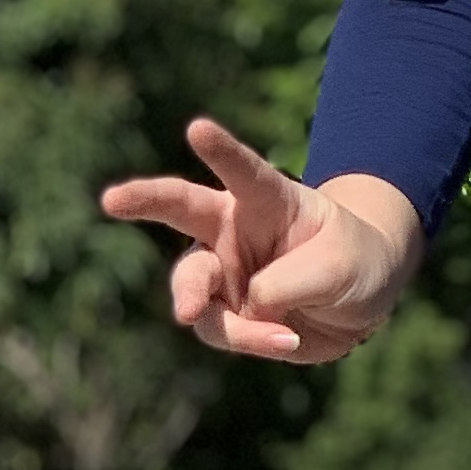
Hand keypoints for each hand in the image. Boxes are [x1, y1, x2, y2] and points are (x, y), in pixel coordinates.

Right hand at [99, 119, 419, 362]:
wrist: (358, 304)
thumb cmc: (354, 262)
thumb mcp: (341, 267)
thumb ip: (290, 282)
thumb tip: (243, 308)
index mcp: (268, 198)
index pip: (242, 171)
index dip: (220, 151)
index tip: (198, 129)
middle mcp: (233, 229)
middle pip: (179, 209)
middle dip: (143, 201)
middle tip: (112, 200)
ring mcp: (222, 271)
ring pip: (193, 290)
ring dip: (222, 316)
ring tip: (281, 335)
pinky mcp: (224, 312)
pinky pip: (219, 329)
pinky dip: (251, 340)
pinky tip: (287, 340)